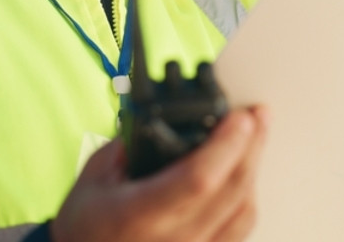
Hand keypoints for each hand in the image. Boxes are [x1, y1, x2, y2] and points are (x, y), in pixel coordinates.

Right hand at [51, 107, 268, 241]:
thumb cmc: (85, 226)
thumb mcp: (95, 176)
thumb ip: (131, 144)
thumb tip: (173, 116)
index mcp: (139, 215)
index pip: (196, 180)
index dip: (225, 146)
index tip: (240, 118)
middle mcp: (170, 239)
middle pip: (230, 191)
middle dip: (250, 145)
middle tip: (257, 114)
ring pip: (242, 211)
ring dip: (253, 168)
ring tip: (255, 136)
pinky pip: (239, 229)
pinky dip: (247, 195)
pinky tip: (245, 173)